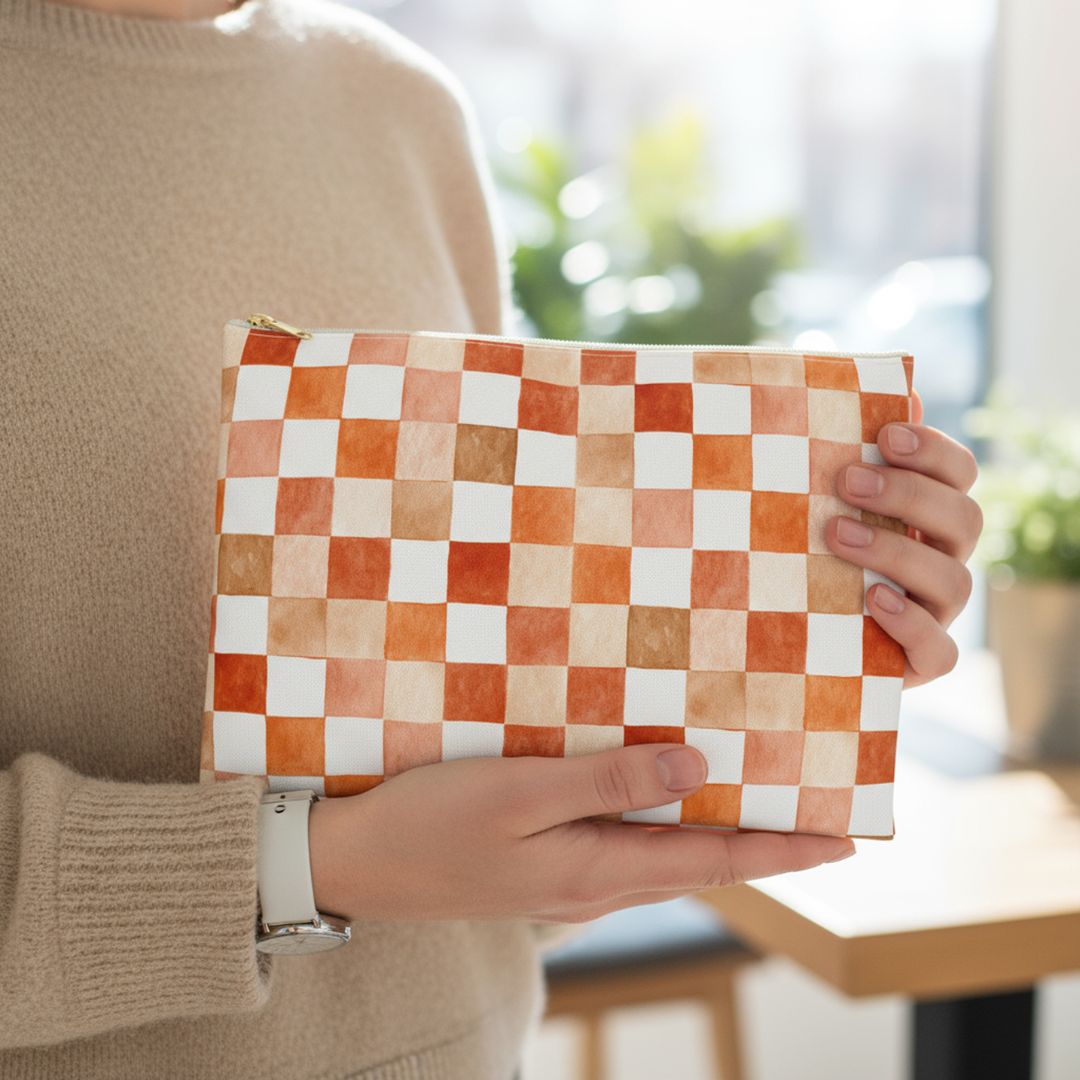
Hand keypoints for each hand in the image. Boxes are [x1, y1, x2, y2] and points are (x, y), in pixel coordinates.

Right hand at [307, 744, 853, 922]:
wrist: (360, 863)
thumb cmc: (432, 822)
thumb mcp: (520, 793)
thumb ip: (609, 781)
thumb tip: (695, 766)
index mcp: (599, 869)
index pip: (716, 859)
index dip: (783, 847)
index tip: (844, 837)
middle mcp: (596, 882)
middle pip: (701, 861)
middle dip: (763, 842)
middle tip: (814, 815)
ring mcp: (569, 879)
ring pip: (667, 856)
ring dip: (717, 833)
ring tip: (756, 802)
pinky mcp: (545, 864)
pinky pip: (627, 845)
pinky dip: (665, 824)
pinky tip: (663, 798)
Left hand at [826, 391, 981, 687]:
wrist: (787, 636)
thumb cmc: (803, 550)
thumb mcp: (811, 502)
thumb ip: (835, 453)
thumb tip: (849, 393)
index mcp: (927, 515)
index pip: (959, 473)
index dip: (932, 451)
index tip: (885, 435)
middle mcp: (942, 559)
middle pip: (964, 519)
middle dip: (909, 495)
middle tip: (847, 480)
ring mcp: (935, 612)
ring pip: (954, 581)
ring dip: (897, 553)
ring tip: (837, 535)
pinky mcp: (916, 662)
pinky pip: (939, 651)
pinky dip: (912, 624)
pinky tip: (873, 601)